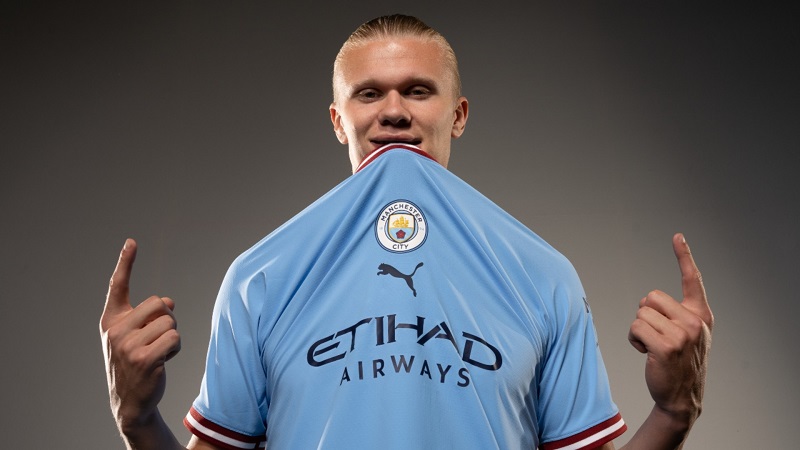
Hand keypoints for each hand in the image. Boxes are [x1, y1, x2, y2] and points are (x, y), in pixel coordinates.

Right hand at [99, 239, 180, 432]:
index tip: (132, 242)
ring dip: (172, 338)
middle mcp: (115, 330)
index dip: (126, 262)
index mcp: (111, 320)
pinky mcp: (144, 358)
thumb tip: (168, 301)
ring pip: (170, 322)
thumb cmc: (137, 362)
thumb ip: (149, 315)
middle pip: (159, 303)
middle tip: (156, 340)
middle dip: (166, 319)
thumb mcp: (137, 336)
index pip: (118, 286)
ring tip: (157, 354)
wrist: (130, 400)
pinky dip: (175, 349)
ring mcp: (127, 345)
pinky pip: (174, 338)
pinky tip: (162, 362)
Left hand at [628, 234, 713, 425]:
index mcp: (701, 314)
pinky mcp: (665, 347)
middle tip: (656, 335)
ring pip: (640, 313)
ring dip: (639, 330)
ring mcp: (682, 335)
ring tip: (652, 346)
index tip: (677, 235)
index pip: (693, 279)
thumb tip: (647, 300)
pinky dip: (634, 339)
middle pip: (650, 297)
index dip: (684, 255)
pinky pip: (635, 328)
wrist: (681, 396)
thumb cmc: (679, 362)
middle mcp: (695, 322)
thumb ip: (675, 313)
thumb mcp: (687, 335)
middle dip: (646, 314)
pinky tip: (646, 353)